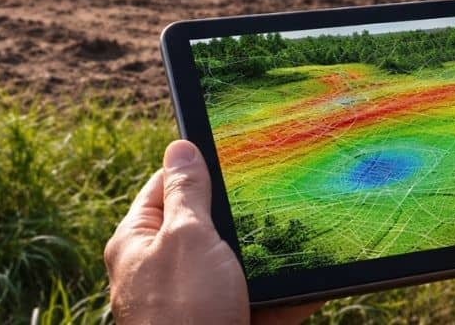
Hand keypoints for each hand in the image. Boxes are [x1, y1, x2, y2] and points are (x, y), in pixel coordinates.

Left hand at [104, 140, 321, 323]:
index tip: (235, 150)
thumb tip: (180, 146)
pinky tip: (314, 285)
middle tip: (278, 193)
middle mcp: (163, 271)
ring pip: (240, 266)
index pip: (165, 187)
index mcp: (140, 242)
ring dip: (271, 258)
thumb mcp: (186, 238)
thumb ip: (187, 192)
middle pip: (209, 226)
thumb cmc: (184, 313)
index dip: (199, 167)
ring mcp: (196, 301)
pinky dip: (285, 296)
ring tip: (305, 237)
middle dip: (245, 215)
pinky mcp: (226, 323)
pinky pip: (260, 302)